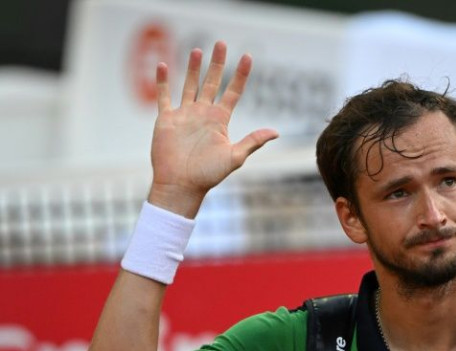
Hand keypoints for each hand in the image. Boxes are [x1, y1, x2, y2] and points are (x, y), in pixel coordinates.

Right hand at [148, 41, 278, 216]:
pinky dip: (162, 82)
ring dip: (193, 68)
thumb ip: (253, 142)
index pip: (233, 92)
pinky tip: (163, 65)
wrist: (181, 185)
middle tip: (222, 43)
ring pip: (190, 85)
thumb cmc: (208, 175)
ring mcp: (185, 115)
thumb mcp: (234, 157)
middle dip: (217, 64)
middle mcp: (203, 114)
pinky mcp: (167, 120)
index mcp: (220, 120)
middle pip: (212, 82)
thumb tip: (276, 132)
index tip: (248, 57)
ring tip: (198, 50)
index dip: (241, 75)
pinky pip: (164, 97)